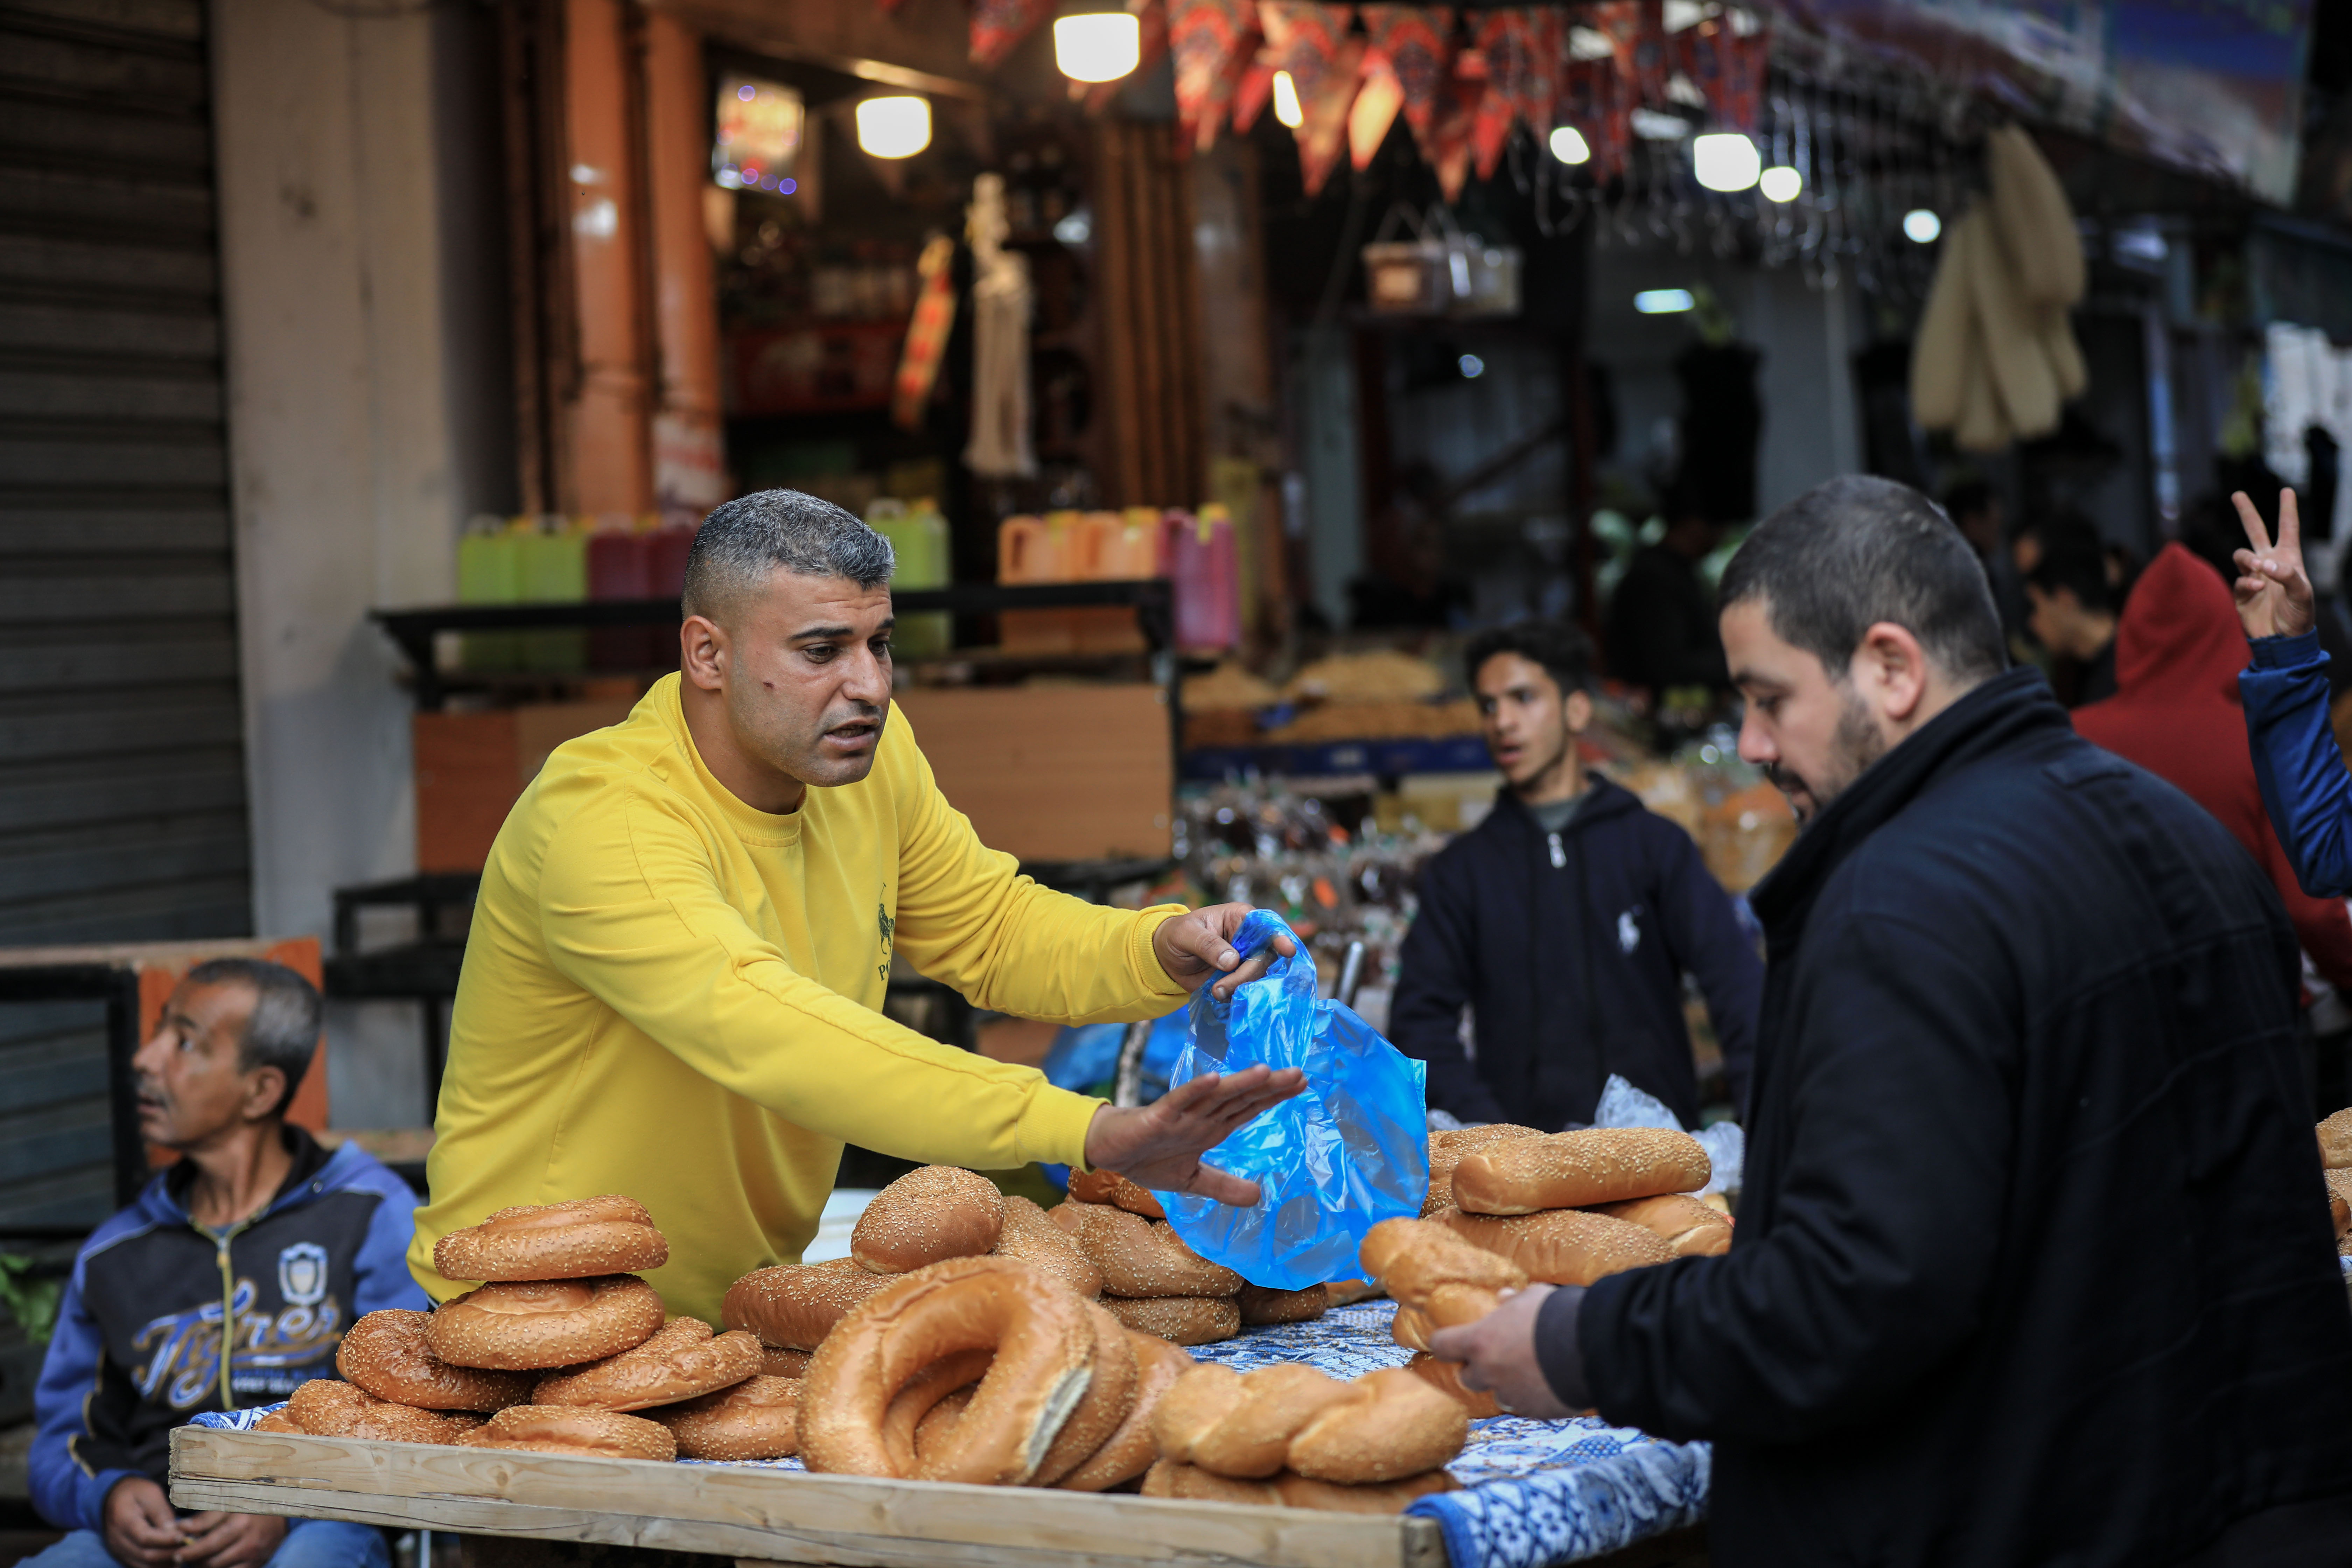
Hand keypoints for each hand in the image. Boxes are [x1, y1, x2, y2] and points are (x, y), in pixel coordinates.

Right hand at [102, 1478, 183, 1567]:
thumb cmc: (136, 1493)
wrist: (114, 1498)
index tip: (183, 1537)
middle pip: (145, 1555)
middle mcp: (117, 1540)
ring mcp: (118, 1551)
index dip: (165, 1540)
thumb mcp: (150, 1494)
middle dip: (168, 1554)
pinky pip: (140, 1566)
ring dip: (164, 1564)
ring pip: (143, 1566)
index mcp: (123, 1521)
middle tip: (188, 1547)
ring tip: (183, 1554)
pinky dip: (157, 1566)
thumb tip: (174, 1533)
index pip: (144, 1538)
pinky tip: (172, 1560)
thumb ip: (161, 1514)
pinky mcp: (123, 1556)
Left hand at [173, 1512, 285, 1567]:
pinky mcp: (258, 1563)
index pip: (208, 1544)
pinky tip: (214, 1564)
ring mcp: (255, 1555)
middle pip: (213, 1562)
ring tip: (199, 1561)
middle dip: (195, 1563)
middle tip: (185, 1559)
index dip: (190, 1552)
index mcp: (240, 1523)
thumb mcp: (227, 1506)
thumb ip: (203, 1519)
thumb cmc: (249, 1506)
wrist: (280, 1514)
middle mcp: (249, 1542)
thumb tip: (180, 1528)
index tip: (177, 1554)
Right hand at [1082, 1063, 1305, 1204]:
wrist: (1108, 1152)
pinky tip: (1214, 1079)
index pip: (1248, 1109)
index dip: (1273, 1097)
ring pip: (1215, 1096)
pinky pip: (1179, 1101)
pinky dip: (1196, 1090)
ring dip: (1239, 1083)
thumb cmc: (1148, 1158)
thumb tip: (1258, 1197)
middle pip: (1240, 1098)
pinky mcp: (1158, 1118)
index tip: (1301, 1083)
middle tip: (1298, 1074)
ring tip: (1266, 1071)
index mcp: (1211, 1128)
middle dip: (1268, 1087)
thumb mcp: (1192, 1180)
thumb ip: (1224, 1185)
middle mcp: (1201, 1117)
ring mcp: (1181, 1116)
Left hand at [1151, 903, 1296, 1001]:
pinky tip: (1220, 998)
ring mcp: (1246, 961)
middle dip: (1246, 975)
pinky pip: (1248, 989)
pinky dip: (1237, 997)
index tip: (1287, 950)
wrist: (1167, 958)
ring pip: (1258, 977)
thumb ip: (1207, 944)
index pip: (1266, 925)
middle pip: (1265, 957)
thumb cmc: (1177, 935)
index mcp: (1240, 918)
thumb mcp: (1186, 934)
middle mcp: (1249, 939)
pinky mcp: (1240, 979)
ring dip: (1239, 988)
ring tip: (1215, 992)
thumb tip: (1232, 960)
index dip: (1278, 937)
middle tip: (1220, 988)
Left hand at [1426, 1285, 1579, 1417]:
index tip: (1447, 1342)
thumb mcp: (1531, 1297)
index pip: (1442, 1345)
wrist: (1590, 1348)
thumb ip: (1512, 1302)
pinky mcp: (1533, 1411)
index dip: (1443, 1343)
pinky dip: (1531, 1396)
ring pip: (1498, 1394)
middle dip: (1477, 1368)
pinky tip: (1548, 1383)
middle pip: (1467, 1377)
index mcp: (1479, 1341)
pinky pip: (1525, 1405)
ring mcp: (1511, 1395)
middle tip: (1494, 1357)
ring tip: (1528, 1370)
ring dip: (1506, 1384)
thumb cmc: (1556, 1314)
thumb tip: (1504, 1297)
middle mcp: (1488, 1372)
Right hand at [2232, 488, 2314, 639]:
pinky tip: (2258, 589)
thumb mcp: (2303, 594)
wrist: (2282, 640)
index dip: (2287, 509)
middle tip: (2237, 494)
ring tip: (2258, 569)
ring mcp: (2254, 577)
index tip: (2286, 490)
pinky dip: (2247, 583)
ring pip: (2242, 555)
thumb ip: (2286, 575)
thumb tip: (2264, 564)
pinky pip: (2239, 580)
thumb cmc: (2299, 616)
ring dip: (2247, 558)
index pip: (2288, 528)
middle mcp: (2269, 563)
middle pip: (2255, 531)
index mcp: (2289, 558)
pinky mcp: (2241, 593)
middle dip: (2247, 512)